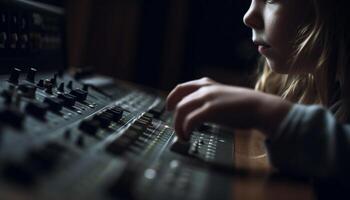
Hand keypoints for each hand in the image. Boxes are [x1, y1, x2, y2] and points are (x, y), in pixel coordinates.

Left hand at [166, 78, 291, 140]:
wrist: (260, 107)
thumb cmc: (244, 106)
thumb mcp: (222, 99)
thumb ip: (209, 102)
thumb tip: (199, 114)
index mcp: (207, 84)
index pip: (182, 88)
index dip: (172, 97)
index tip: (169, 106)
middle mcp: (205, 89)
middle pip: (179, 100)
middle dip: (174, 116)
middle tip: (175, 127)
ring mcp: (207, 98)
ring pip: (181, 110)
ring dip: (178, 125)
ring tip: (183, 136)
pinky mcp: (211, 110)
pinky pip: (190, 120)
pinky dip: (185, 129)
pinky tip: (188, 135)